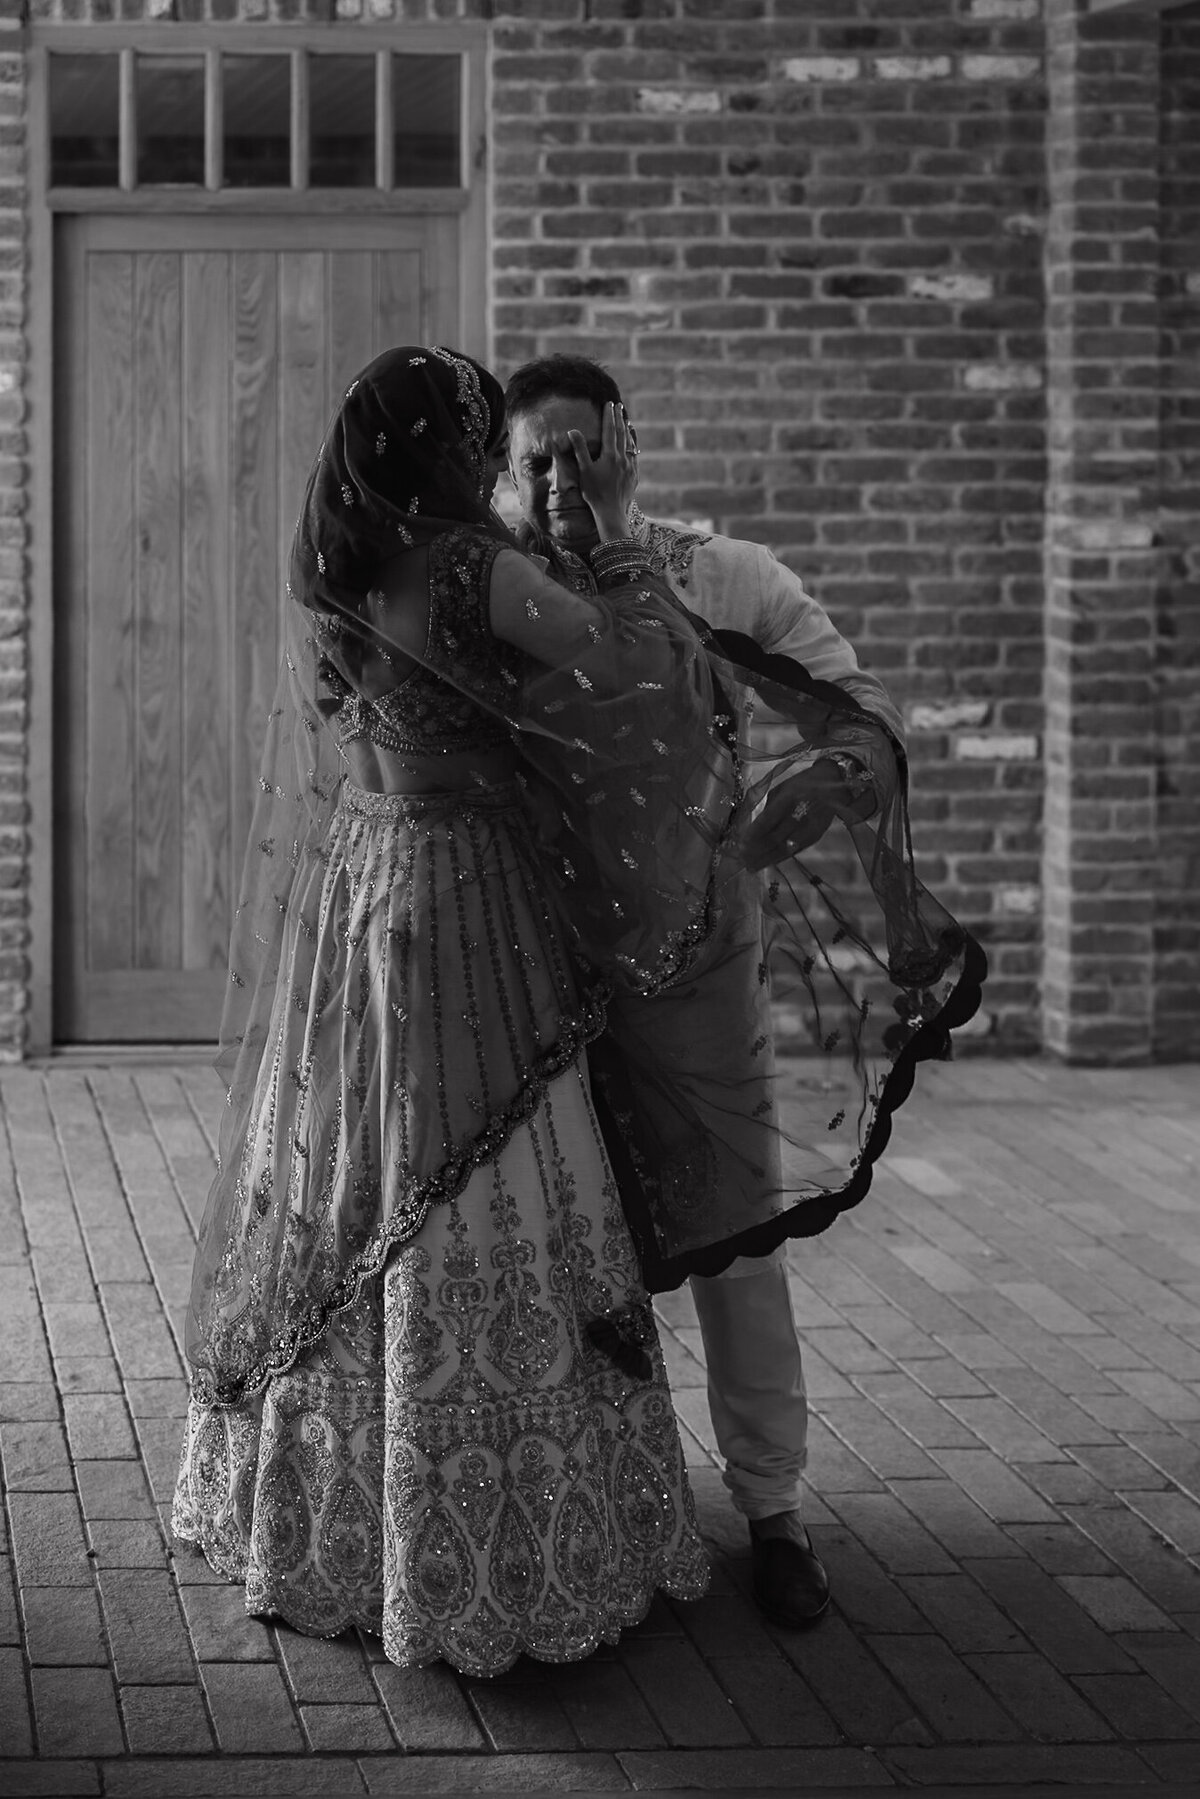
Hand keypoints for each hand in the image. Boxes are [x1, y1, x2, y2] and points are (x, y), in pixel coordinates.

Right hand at [567, 402, 638, 540]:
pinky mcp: (634, 476)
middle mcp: (622, 458)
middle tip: (618, 406)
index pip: (609, 430)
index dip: (608, 416)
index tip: (608, 404)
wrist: (611, 512)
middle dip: (619, 418)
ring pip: (630, 443)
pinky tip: (632, 443)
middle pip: (621, 433)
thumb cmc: (594, 493)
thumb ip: (580, 449)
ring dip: (627, 430)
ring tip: (626, 420)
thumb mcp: (584, 471)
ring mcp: (630, 467)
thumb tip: (572, 430)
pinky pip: (635, 456)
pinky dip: (633, 446)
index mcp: (609, 455)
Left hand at [740, 762, 863, 870]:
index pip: (768, 820)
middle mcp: (800, 813)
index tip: (740, 844)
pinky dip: (780, 857)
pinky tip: (769, 862)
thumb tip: (754, 828)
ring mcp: (810, 827)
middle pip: (775, 838)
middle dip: (756, 851)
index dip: (753, 834)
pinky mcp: (816, 836)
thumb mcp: (782, 789)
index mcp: (789, 798)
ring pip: (786, 848)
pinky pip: (795, 850)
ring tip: (752, 867)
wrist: (833, 783)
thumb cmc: (802, 784)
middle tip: (742, 859)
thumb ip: (768, 808)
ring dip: (767, 859)